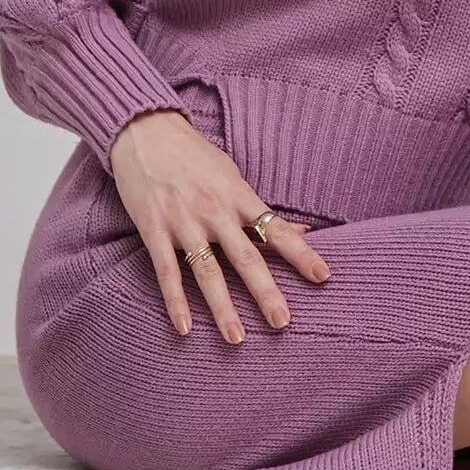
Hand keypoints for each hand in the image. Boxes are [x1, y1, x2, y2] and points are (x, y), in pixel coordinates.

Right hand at [107, 108, 330, 341]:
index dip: (302, 254)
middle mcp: (215, 211)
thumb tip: (303, 230)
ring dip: (222, 308)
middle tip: (283, 322)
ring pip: (207, 272)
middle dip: (265, 292)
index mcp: (239, 196)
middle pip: (246, 258)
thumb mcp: (233, 174)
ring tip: (237, 338)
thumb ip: (260, 208)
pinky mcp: (154, 229)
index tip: (324, 277)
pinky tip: (184, 328)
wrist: (145, 131)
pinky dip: (176, 301)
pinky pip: (167, 271)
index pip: (277, 230)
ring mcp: (183, 222)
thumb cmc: (194, 155)